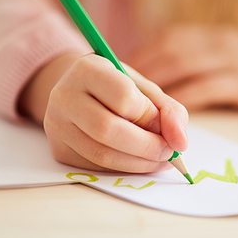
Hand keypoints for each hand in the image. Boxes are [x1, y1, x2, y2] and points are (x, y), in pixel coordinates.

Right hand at [19, 52, 187, 172]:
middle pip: (108, 129)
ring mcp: (57, 124)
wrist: (79, 92)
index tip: (166, 126)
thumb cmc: (116, 87)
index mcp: (88, 68)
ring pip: (101, 154)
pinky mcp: (59, 149)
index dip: (151, 117)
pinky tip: (140, 162)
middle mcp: (64, 95)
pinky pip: (96, 167)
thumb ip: (168, 110)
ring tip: (160, 160)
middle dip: (147, 146)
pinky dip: (124, 169)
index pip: (123, 98)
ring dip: (139, 163)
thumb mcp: (143, 87)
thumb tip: (181, 143)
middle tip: (169, 153)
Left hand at [128, 25, 237, 112]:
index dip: (142, 56)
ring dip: (156, 86)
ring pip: (182, 67)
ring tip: (137, 107)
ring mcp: (230, 58)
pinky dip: (183, 101)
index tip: (122, 76)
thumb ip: (199, 60)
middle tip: (121, 94)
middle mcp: (216, 41)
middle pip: (168, 51)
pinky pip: (205, 89)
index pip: (166, 40)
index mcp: (211, 34)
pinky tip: (168, 115)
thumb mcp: (230, 53)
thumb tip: (165, 80)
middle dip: (141, 71)